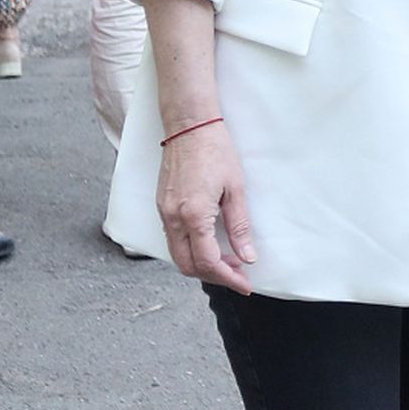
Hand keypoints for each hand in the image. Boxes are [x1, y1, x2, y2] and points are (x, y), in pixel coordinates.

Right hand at [156, 122, 256, 292]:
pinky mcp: (161, 205)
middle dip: (213, 276)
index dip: (228, 278)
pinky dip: (190, 250)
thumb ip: (239, 227)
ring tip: (227, 260)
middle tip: (237, 275)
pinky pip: (172, 240)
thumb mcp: (236, 190)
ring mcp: (163, 212)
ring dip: (201, 264)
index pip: (208, 262)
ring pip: (177, 255)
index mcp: (194, 215)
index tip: (244, 284)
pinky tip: (209, 244)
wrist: (189, 125)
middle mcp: (173, 218)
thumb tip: (247, 257)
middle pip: (188, 265)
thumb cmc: (215, 151)